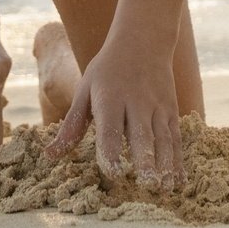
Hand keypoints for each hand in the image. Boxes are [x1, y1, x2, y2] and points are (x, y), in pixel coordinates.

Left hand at [49, 25, 183, 188]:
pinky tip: (179, 181)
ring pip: (164, 138)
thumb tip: (49, 156)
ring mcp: (158, 106)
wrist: (144, 39)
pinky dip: (178, 160)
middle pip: (142, 134)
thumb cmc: (107, 70)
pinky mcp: (172, 110)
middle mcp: (137, 102)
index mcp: (110, 98)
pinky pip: (176, 137)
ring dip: (166, 164)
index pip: (111, 128)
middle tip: (147, 185)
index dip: (112, 151)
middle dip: (146, 160)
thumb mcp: (85, 90)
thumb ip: (71, 126)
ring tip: (165, 189)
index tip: (114, 173)